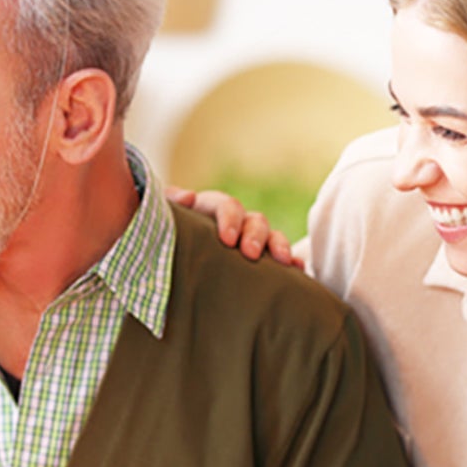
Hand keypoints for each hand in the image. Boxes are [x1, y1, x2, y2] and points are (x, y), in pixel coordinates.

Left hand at [164, 186, 300, 267]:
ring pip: (273, 236)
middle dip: (255, 236)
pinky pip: (283, 258)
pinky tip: (298, 270)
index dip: (230, 219)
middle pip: (255, 220)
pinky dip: (293, 263)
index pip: (227, 206)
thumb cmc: (169, 237)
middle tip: (250, 254)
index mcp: (212, 209)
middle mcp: (237, 222)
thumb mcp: (167, 221)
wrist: (172, 263)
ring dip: (280, 246)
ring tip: (284, 262)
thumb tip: (188, 196)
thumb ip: (171, 205)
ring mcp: (252, 240)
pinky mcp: (262, 260)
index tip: (227, 240)